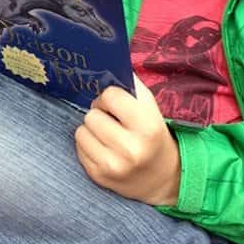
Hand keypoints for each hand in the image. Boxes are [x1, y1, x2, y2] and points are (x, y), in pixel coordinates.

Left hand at [74, 78, 180, 205]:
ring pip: (81, 131)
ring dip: (91, 130)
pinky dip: (88, 145)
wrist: (165, 177)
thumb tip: (108, 65)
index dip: (110, 97)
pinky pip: (78, 148)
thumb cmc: (154, 135)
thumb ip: (131, 86)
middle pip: (92, 115)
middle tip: (111, 120)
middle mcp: (130, 149)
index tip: (116, 104)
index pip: (110, 96)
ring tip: (107, 135)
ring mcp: (113, 166)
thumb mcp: (151, 109)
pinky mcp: (99, 176)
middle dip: (99, 114)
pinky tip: (104, 149)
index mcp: (147, 127)